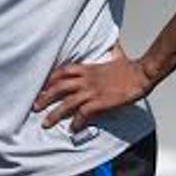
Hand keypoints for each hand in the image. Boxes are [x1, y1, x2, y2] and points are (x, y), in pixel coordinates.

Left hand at [33, 43, 152, 131]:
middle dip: (45, 97)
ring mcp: (92, 91)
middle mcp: (86, 79)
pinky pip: (84, 113)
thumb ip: (107, 54)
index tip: (41, 86)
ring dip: (55, 113)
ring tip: (46, 123)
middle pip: (59, 87)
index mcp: (88, 69)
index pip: (62, 71)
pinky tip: (73, 128)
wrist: (141, 74)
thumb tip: (112, 47)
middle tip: (35, 106)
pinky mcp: (100, 102)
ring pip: (67, 102)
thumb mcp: (114, 57)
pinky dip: (77, 121)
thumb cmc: (129, 68)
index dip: (50, 79)